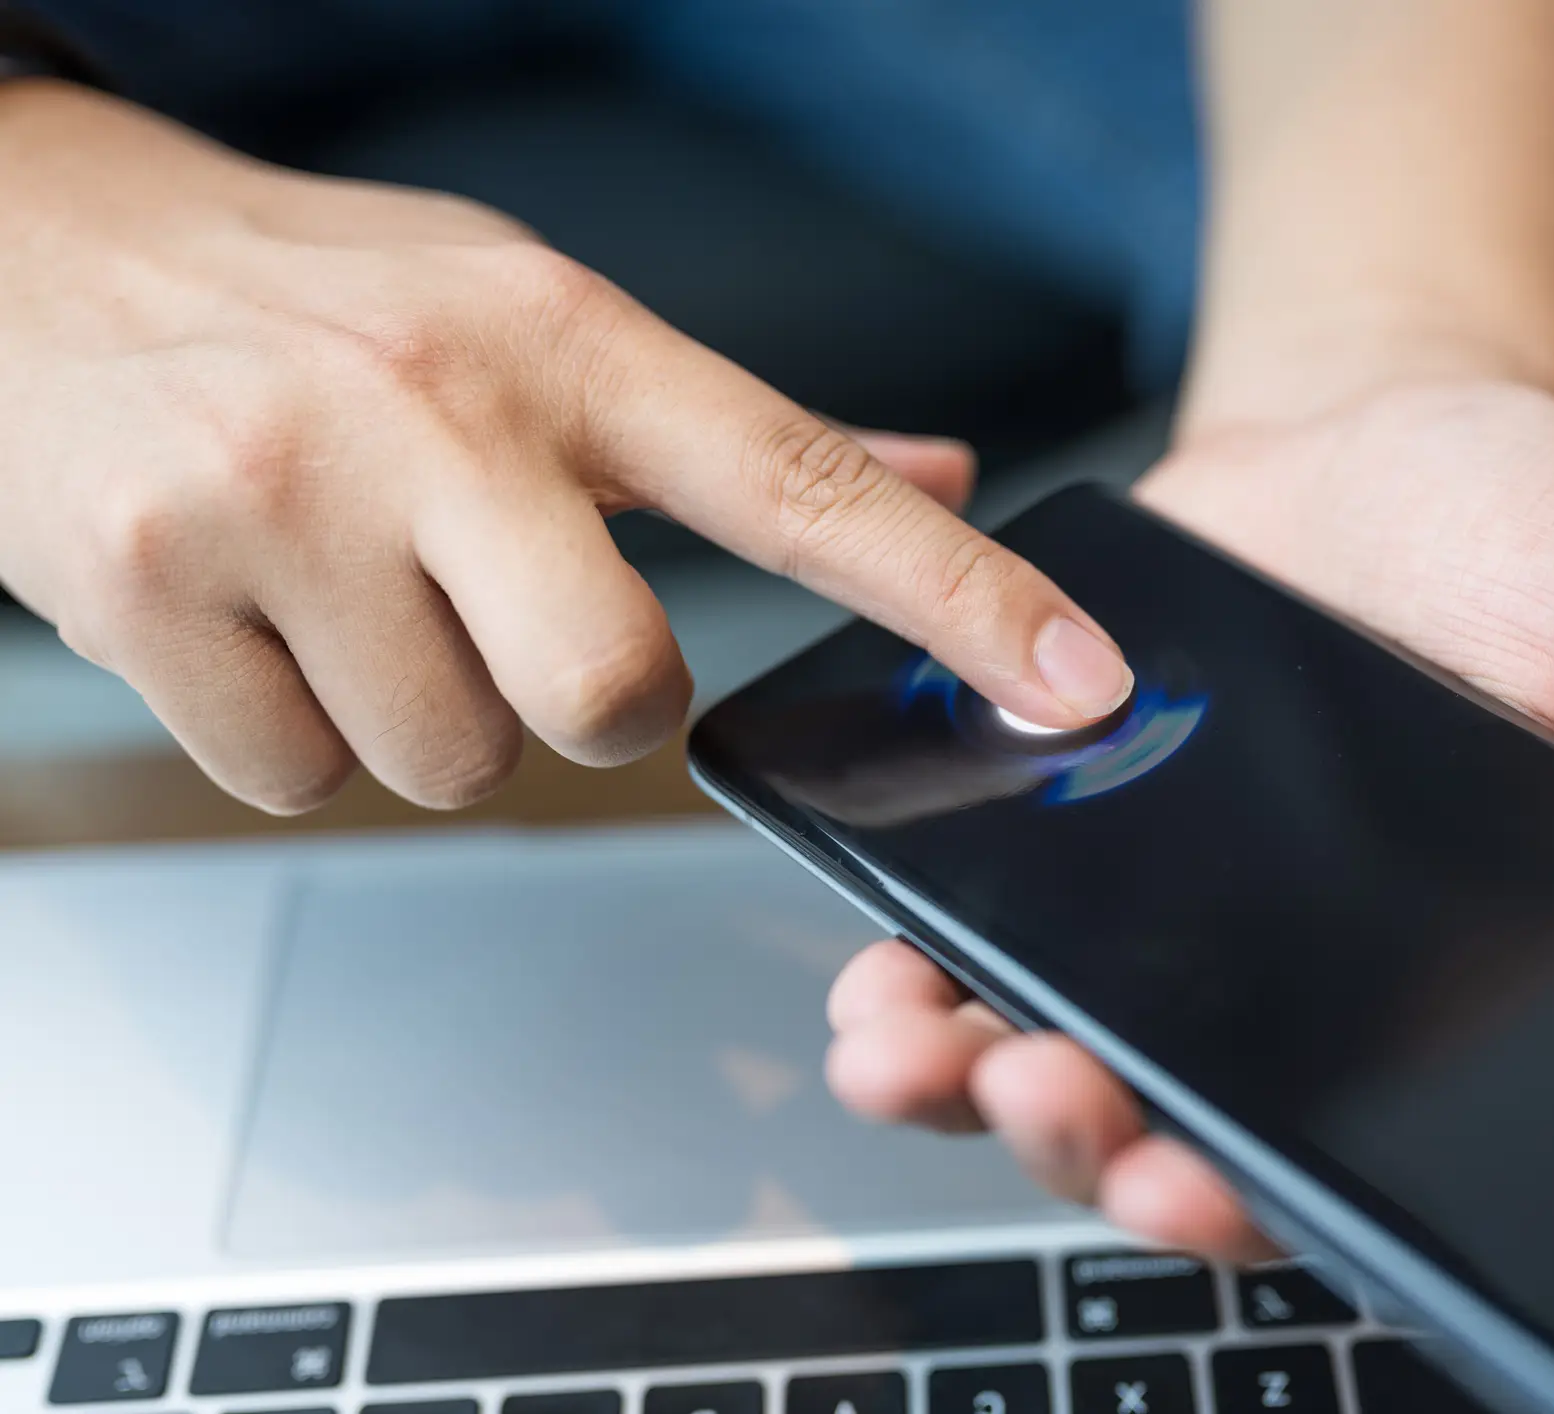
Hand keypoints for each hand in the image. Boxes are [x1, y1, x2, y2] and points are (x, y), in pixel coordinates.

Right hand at [0, 82, 1132, 811]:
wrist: (37, 251)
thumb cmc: (330, 303)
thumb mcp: (543, 319)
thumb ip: (757, 430)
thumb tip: (947, 475)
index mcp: (566, 344)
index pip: (808, 484)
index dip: (961, 598)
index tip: (1079, 683)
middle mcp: (437, 412)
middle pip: (615, 699)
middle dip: (583, 707)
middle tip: (504, 616)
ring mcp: (282, 500)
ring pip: (452, 763)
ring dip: (421, 714)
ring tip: (348, 587)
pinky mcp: (148, 590)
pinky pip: (297, 781)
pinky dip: (291, 732)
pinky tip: (255, 616)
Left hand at [825, 371, 1553, 1260]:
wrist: (1372, 416)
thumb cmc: (1523, 537)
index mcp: (1417, 991)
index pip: (1335, 1154)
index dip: (1261, 1202)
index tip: (1202, 1193)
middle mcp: (1271, 980)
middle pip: (1163, 1127)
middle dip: (1089, 1144)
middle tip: (1052, 1107)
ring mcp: (1147, 912)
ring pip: (1042, 1051)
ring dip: (964, 1081)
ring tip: (911, 1056)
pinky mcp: (1048, 825)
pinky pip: (959, 931)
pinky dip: (906, 967)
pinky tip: (870, 975)